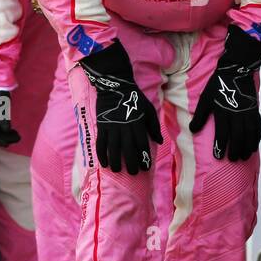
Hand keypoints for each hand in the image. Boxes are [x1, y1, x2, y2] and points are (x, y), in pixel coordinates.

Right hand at [0, 90, 20, 146]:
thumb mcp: (2, 105)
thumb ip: (3, 118)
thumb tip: (6, 130)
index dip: (0, 140)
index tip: (10, 143)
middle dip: (5, 139)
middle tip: (18, 138)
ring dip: (6, 136)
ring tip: (17, 135)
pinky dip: (6, 131)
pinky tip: (13, 130)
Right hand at [79, 41, 162, 174]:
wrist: (115, 87)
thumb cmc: (135, 99)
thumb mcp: (149, 110)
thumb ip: (153, 126)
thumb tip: (159, 142)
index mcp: (137, 124)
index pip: (141, 144)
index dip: (144, 157)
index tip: (146, 167)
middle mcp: (124, 127)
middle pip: (128, 149)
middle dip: (131, 163)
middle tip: (134, 173)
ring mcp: (112, 127)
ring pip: (113, 149)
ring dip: (116, 162)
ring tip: (118, 170)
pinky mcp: (102, 126)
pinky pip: (101, 143)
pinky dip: (102, 154)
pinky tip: (104, 163)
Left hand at [190, 26, 260, 161]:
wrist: (236, 70)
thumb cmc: (217, 86)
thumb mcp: (205, 99)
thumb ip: (200, 116)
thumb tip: (192, 131)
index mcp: (223, 111)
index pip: (222, 133)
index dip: (221, 146)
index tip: (219, 157)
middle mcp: (237, 114)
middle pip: (238, 136)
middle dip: (236, 150)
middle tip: (233, 159)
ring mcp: (247, 112)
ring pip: (250, 134)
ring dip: (248, 146)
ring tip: (245, 156)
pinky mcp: (255, 110)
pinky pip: (258, 126)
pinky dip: (257, 137)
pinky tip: (254, 145)